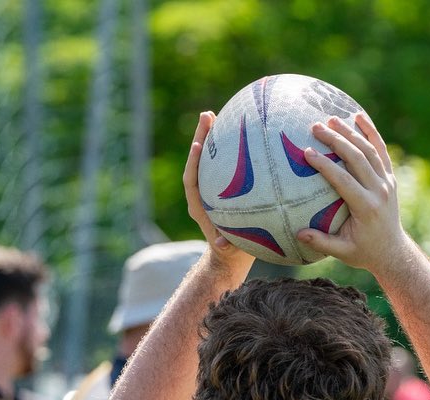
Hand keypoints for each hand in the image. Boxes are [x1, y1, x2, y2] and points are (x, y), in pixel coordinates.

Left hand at [183, 111, 254, 272]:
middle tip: (208, 114)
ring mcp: (210, 188)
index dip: (194, 163)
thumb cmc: (232, 251)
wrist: (229, 255)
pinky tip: (238, 132)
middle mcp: (201, 193)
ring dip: (211, 137)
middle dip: (201, 137)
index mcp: (199, 206)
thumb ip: (226, 245)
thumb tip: (222, 245)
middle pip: (197, 162)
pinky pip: (220, 163)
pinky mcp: (219, 186)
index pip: (192, 180)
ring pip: (208, 159)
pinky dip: (225, 148)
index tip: (197, 145)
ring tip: (218, 115)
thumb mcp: (230, 249)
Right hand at [296, 113, 410, 273]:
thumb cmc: (363, 252)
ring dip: (351, 132)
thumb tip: (298, 233)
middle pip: (357, 158)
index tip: (307, 152)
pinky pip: (382, 150)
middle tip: (316, 127)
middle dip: (336, 140)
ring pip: (370, 150)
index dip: (325, 165)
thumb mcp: (343, 253)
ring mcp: (387, 182)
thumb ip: (322, 242)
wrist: (393, 251)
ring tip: (331, 119)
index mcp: (367, 207)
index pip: (344, 180)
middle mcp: (379, 191)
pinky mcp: (390, 178)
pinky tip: (359, 116)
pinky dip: (372, 132)